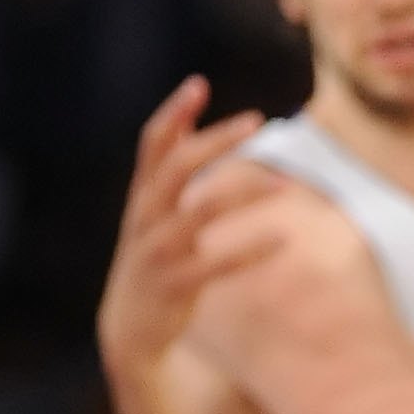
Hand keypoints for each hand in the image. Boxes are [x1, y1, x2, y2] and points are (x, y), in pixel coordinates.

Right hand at [96, 76, 281, 372]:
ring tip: (284, 182)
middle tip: (256, 120)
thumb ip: (167, 171)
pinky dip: (250, 251)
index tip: (199, 83)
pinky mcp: (175, 285)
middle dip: (214, 141)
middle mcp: (145, 218)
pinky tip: (283, 240)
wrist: (129, 330)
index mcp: (142, 197)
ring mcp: (157, 251)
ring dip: (242, 193)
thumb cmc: (151, 262)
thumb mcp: (153, 213)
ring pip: (198, 212)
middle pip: (176, 167)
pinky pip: (216, 264)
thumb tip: (187, 121)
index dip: (173, 113)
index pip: (153, 144)